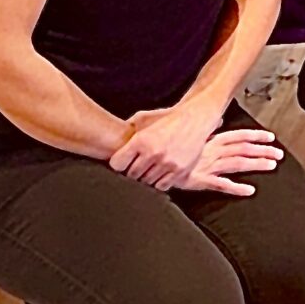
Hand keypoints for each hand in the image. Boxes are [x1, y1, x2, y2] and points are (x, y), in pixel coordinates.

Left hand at [110, 96, 228, 189]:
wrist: (194, 119)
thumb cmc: (167, 120)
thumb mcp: (144, 118)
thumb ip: (127, 129)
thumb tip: (110, 140)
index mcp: (141, 140)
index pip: (117, 164)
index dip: (119, 164)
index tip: (123, 163)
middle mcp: (153, 152)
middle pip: (132, 175)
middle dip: (133, 171)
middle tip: (139, 165)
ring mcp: (167, 163)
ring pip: (146, 181)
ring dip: (147, 177)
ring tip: (151, 167)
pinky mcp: (180, 170)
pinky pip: (162, 185)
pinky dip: (160, 181)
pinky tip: (161, 172)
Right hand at [180, 127, 284, 196]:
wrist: (154, 159)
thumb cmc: (171, 144)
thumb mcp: (190, 132)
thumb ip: (207, 128)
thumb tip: (219, 118)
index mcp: (212, 140)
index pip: (239, 135)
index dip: (256, 136)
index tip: (270, 137)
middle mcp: (214, 151)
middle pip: (243, 149)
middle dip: (262, 150)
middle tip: (279, 154)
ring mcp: (209, 166)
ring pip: (238, 164)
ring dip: (256, 164)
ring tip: (271, 166)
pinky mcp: (201, 180)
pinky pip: (222, 185)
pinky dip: (237, 188)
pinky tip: (250, 190)